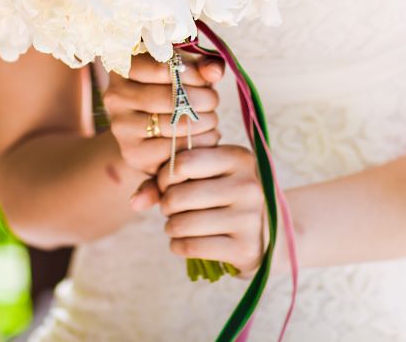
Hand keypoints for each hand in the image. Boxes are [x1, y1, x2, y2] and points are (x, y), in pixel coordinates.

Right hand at [103, 53, 224, 182]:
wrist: (153, 132)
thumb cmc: (174, 92)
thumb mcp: (186, 72)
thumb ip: (203, 67)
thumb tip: (214, 71)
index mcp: (124, 67)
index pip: (160, 66)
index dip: (191, 73)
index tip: (206, 79)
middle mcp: (114, 96)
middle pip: (169, 98)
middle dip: (202, 100)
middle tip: (213, 101)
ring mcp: (120, 126)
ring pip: (173, 125)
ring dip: (203, 122)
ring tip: (210, 119)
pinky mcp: (132, 153)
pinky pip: (173, 150)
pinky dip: (198, 144)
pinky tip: (204, 136)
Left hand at [155, 145, 266, 276]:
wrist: (270, 235)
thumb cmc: (225, 198)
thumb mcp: (203, 178)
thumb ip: (164, 182)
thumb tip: (135, 202)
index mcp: (239, 157)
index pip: (182, 161)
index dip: (164, 176)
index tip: (168, 184)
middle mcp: (249, 185)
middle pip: (178, 195)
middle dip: (166, 205)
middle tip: (173, 208)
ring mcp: (250, 218)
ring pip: (181, 224)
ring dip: (170, 227)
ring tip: (179, 225)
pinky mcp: (246, 249)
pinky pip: (191, 247)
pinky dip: (178, 246)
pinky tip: (184, 242)